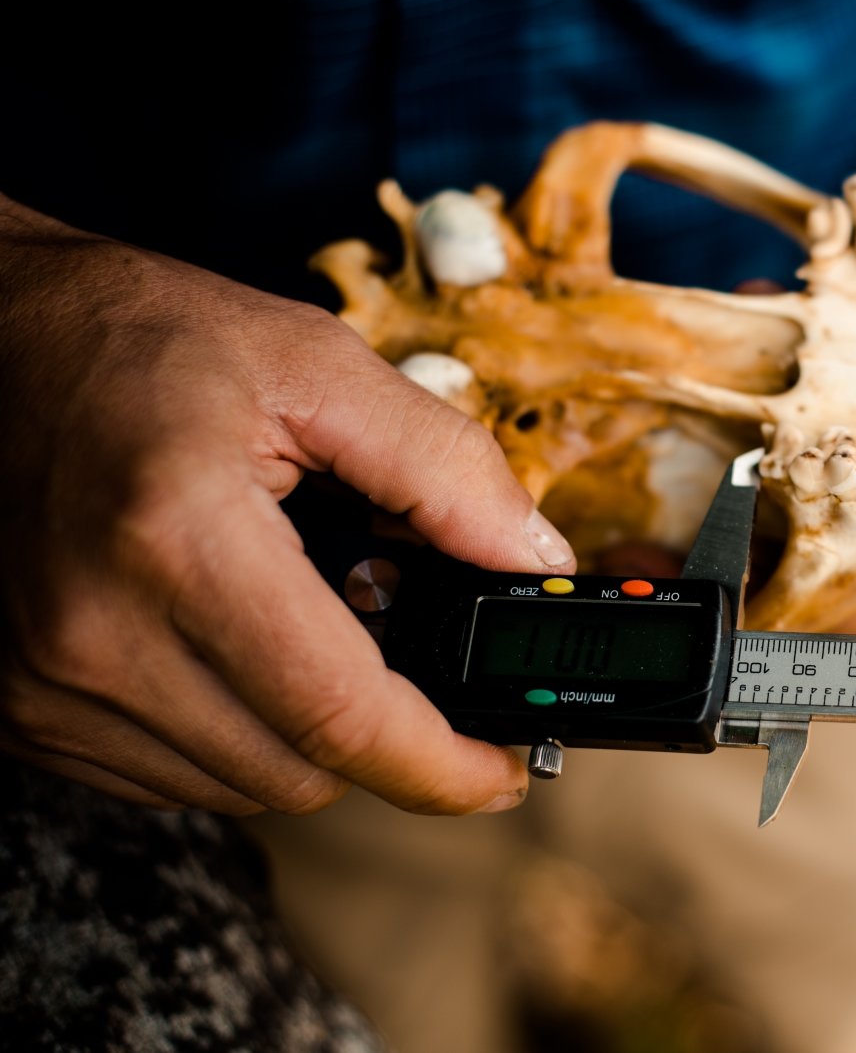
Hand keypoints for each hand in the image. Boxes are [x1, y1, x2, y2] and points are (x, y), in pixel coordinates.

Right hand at [0, 197, 573, 816]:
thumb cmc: (142, 338)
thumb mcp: (316, 366)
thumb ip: (444, 467)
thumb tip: (534, 559)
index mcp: (176, 540)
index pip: (338, 715)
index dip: (442, 765)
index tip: (504, 772)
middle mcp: (92, 631)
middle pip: (295, 773)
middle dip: (383, 741)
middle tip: (417, 670)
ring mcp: (40, 682)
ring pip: (234, 787)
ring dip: (304, 739)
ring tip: (317, 635)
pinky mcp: (16, 704)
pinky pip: (163, 775)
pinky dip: (230, 735)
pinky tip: (243, 650)